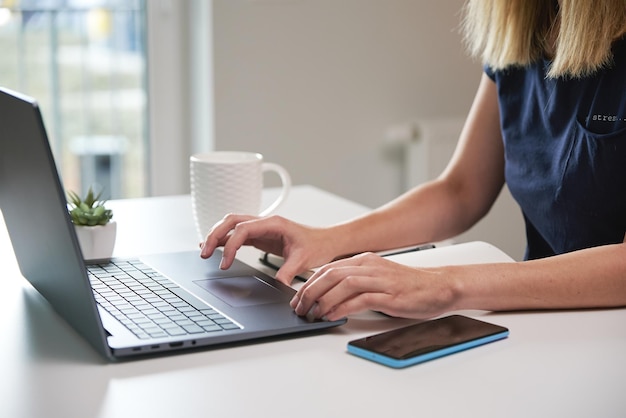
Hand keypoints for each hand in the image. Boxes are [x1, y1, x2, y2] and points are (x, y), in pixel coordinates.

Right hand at [200, 214, 338, 284]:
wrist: (327, 241)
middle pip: (231, 221)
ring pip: (232, 225)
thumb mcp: (303, 260)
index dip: (230, 245)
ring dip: (218, 235)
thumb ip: (288, 272)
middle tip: (204, 253)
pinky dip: (226, 239)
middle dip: (215, 235)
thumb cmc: (317, 245)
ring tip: (205, 250)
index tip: (224, 263)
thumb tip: (279, 286)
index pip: (243, 230)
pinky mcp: (261, 236)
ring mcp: (262, 228)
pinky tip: (215, 247)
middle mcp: (265, 222)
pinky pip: (238, 234)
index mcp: (273, 223)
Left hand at [290, 252, 456, 319]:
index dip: (309, 283)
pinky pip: (359, 300)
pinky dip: (342, 308)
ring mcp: (379, 280)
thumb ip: (356, 283)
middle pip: (330, 274)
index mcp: (365, 261)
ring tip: (313, 314)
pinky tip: (332, 316)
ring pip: (341, 285)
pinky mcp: (389, 295)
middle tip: (300, 307)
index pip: (328, 269)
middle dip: (309, 291)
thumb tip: (331, 297)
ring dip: (323, 300)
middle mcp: (369, 267)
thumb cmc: (409, 285)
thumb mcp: (377, 278)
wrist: (439, 286)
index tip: (298, 298)